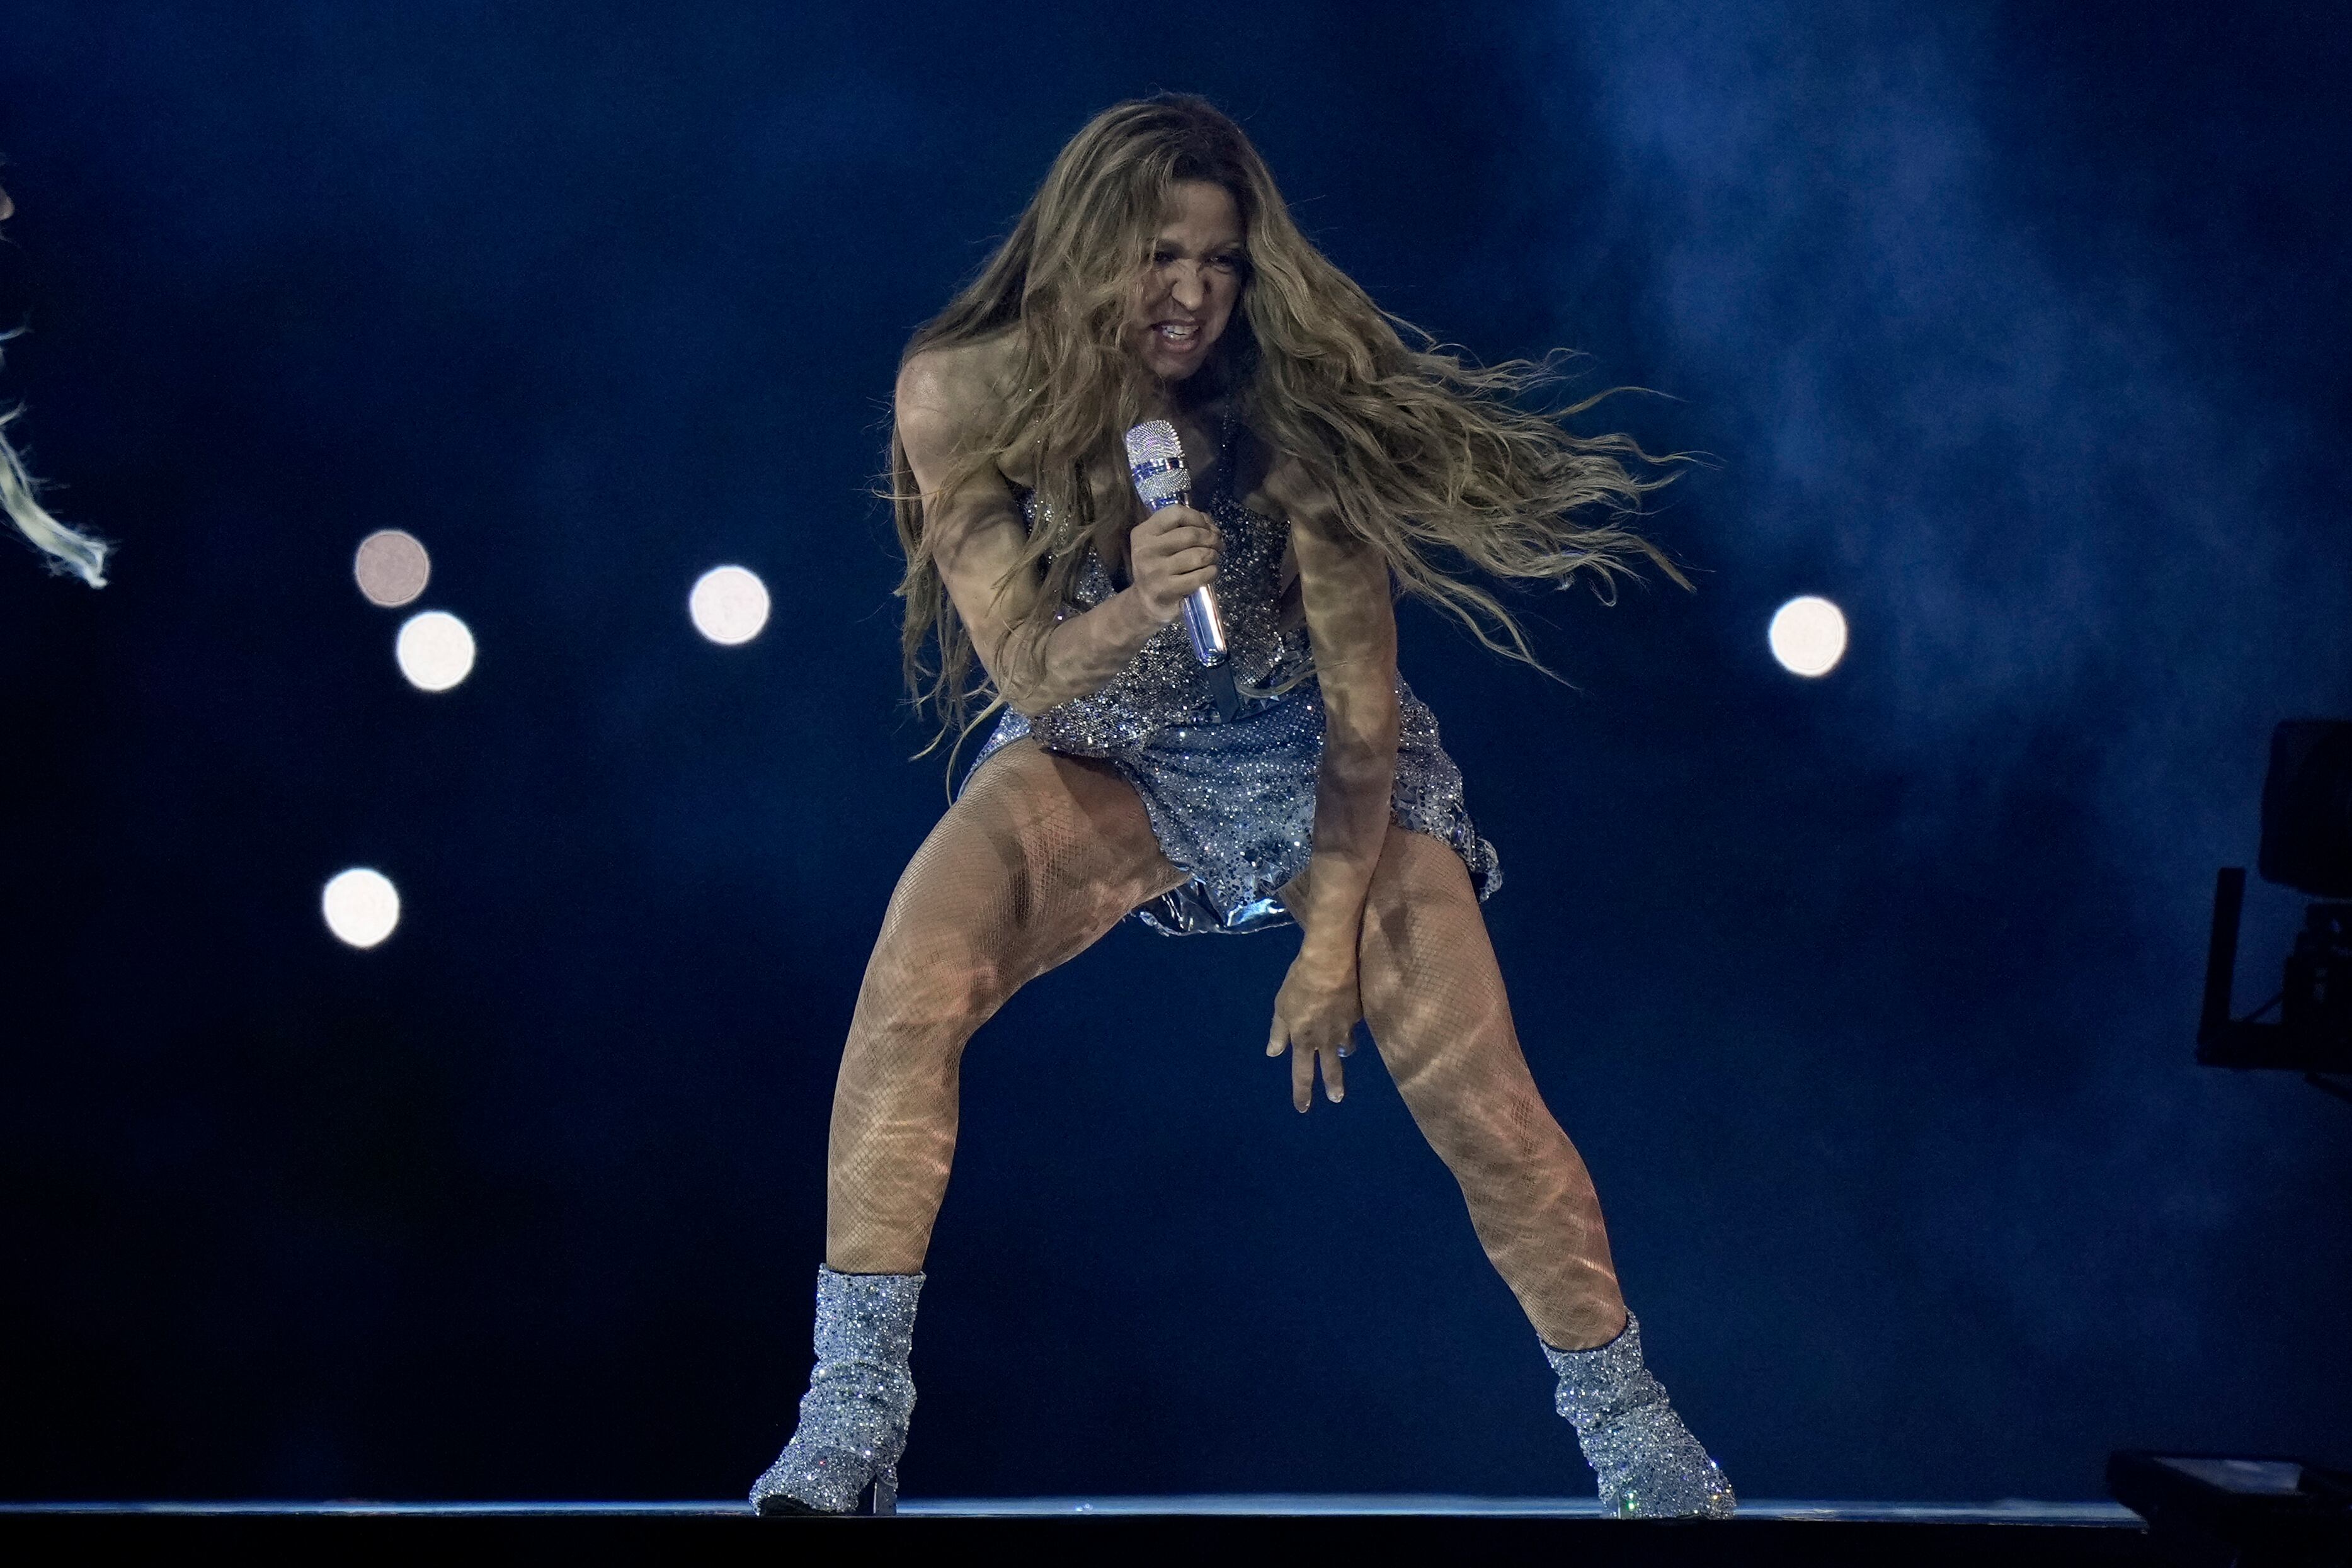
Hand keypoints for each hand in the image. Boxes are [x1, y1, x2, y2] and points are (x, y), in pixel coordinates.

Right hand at [1128, 504, 1219, 622]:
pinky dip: (1212, 572)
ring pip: (1198, 555)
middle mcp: (1146, 550)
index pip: (1176, 513)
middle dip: (1211, 539)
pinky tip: (1210, 573)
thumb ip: (1185, 527)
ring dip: (1213, 556)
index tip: (1207, 528)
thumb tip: (1210, 526)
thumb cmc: (1161, 567)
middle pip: (1191, 534)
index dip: (1198, 518)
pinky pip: (1200, 576)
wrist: (1146, 601)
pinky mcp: (1166, 590)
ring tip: (1213, 559)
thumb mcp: (1163, 542)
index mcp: (1144, 533)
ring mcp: (1155, 571)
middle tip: (1217, 545)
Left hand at [1268, 943, 1360, 1112]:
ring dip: (1344, 1052)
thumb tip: (1273, 1054)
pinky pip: (1353, 1025)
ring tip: (1345, 1053)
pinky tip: (1348, 1016)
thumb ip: (1278, 1032)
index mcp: (1303, 1040)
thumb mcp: (1281, 1008)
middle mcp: (1326, 1040)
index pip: (1302, 1073)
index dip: (1302, 1092)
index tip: (1303, 1108)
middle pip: (1331, 1070)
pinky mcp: (1358, 1014)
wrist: (1330, 964)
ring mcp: (1345, 1028)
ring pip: (1346, 1047)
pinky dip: (1349, 1025)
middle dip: (1334, 1086)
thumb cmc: (1299, 984)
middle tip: (1337, 1098)